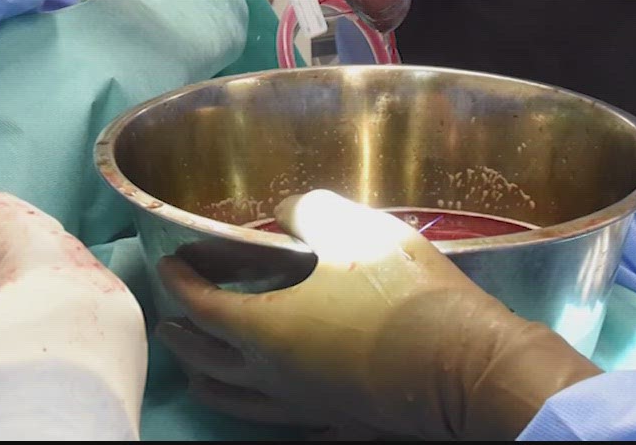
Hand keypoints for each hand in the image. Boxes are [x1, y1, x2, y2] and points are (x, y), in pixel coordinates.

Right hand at [0, 190, 146, 439]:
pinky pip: (78, 317)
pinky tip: (11, 324)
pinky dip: (41, 307)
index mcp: (60, 270)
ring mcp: (121, 335)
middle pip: (43, 245)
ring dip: (17, 275)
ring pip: (64, 282)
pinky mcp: (123, 374)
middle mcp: (104, 293)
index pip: (8, 217)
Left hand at [156, 190, 598, 439]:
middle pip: (210, 361)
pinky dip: (257, 409)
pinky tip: (267, 405)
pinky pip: (281, 422)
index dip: (181, 283)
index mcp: (266, 331)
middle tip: (170, 321)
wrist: (467, 368)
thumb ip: (309, 213)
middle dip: (185, 337)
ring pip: (239, 402)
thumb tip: (286, 213)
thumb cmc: (404, 296)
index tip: (168, 265)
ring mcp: (305, 407)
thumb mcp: (354, 231)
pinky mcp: (338, 423)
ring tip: (200, 375)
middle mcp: (274, 377)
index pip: (204, 307)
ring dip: (211, 382)